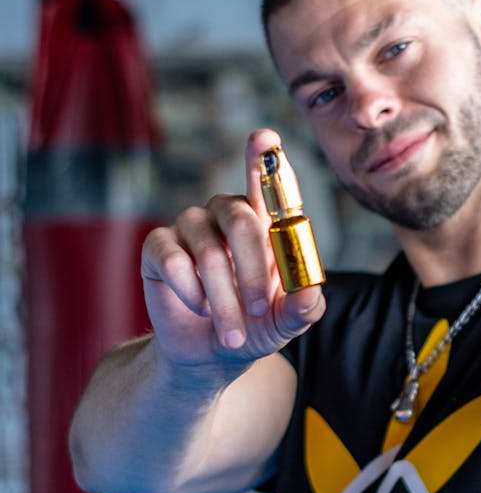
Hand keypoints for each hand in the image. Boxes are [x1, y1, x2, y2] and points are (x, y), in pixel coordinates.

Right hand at [140, 128, 325, 368]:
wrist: (212, 354)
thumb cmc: (255, 325)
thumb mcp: (287, 321)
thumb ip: (303, 305)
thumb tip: (310, 291)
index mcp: (263, 220)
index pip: (265, 180)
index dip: (264, 157)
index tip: (265, 138)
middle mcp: (225, 212)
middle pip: (241, 219)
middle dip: (253, 273)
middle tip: (258, 310)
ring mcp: (190, 225)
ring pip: (209, 253)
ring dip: (224, 301)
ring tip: (233, 333)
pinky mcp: (157, 245)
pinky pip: (174, 263)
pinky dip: (193, 295)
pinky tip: (200, 309)